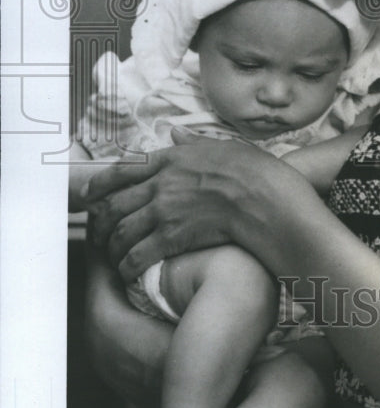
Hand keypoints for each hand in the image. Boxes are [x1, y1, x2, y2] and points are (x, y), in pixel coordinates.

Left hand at [82, 128, 314, 281]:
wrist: (264, 199)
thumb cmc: (252, 171)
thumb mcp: (221, 146)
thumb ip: (192, 143)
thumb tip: (175, 134)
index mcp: (170, 159)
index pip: (122, 169)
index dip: (99, 184)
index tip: (88, 195)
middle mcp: (160, 183)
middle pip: (114, 204)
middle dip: (99, 223)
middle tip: (97, 235)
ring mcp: (164, 210)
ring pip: (120, 232)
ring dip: (111, 248)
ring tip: (113, 257)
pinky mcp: (171, 237)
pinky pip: (136, 255)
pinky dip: (126, 267)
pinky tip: (127, 273)